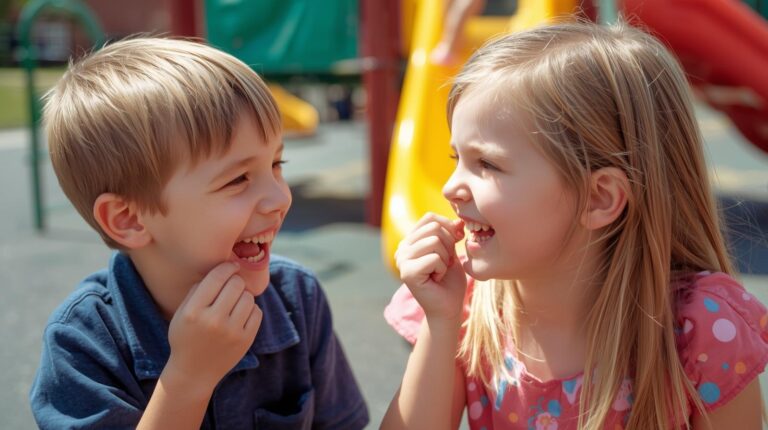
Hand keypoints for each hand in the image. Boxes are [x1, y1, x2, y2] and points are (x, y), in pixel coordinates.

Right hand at [164, 262, 261, 393]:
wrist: (194, 372)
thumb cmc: (186, 337)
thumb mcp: (181, 313)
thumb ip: (198, 290)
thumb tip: (222, 268)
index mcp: (193, 311)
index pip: (216, 277)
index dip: (227, 267)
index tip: (232, 266)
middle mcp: (213, 320)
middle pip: (236, 284)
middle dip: (235, 281)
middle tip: (231, 286)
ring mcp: (231, 331)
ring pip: (248, 297)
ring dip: (243, 296)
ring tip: (234, 304)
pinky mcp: (245, 340)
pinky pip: (256, 312)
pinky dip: (250, 310)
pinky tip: (240, 316)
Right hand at [395, 213, 465, 320]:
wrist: (448, 307)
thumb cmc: (449, 280)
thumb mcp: (452, 250)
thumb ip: (451, 233)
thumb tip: (458, 219)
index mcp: (410, 240)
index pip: (430, 218)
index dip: (448, 227)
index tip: (455, 243)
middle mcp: (402, 248)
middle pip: (434, 228)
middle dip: (448, 245)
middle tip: (445, 263)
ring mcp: (402, 260)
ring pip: (434, 241)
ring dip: (445, 258)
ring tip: (440, 271)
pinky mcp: (407, 272)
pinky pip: (434, 258)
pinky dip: (442, 269)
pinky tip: (436, 279)